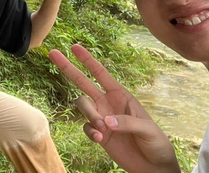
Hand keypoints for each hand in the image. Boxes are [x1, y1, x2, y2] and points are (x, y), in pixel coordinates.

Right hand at [49, 44, 178, 172]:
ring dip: (89, 116)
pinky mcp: (98, 134)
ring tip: (102, 130)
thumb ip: (126, 122)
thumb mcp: (147, 129)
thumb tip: (105, 121)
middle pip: (82, 82)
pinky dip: (90, 132)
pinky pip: (86, 127)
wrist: (153, 166)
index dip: (88, 60)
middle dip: (68, 67)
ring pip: (83, 106)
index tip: (74, 47)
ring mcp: (101, 117)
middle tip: (53, 53)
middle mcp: (108, 103)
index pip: (101, 73)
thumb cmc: (156, 142)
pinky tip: (100, 139)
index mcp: (121, 95)